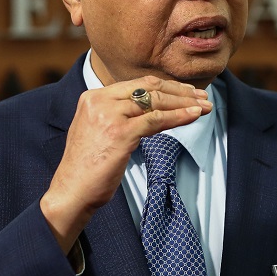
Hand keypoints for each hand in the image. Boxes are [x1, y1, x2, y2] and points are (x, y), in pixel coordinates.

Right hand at [39, 75, 212, 252]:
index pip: (136, 84)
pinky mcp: (120, 133)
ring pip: (155, 101)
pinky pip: (156, 120)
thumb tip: (151, 109)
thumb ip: (118, 115)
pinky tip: (194, 115)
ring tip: (204, 106)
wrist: (72, 191)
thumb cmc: (87, 167)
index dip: (165, 86)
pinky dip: (179, 117)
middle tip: (201, 96)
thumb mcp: (99, 131)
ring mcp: (109, 115)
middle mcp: (99, 100)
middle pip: (148, 88)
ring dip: (184, 103)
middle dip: (179, 91)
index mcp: (92, 96)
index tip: (185, 92)